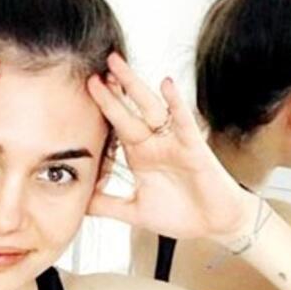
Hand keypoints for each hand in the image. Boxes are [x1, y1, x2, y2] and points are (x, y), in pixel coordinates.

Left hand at [85, 53, 248, 239]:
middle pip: (128, 112)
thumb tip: (78, 203)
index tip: (82, 95)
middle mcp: (155, 145)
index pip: (116, 128)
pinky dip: (175, 103)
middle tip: (93, 70)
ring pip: (150, 109)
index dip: (101, 112)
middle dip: (112, 91)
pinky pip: (183, 121)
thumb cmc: (180, 214)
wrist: (213, 224)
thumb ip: (106, 205)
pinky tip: (165, 84)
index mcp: (140, 157)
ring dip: (134, 86)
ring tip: (117, 66)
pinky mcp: (193, 148)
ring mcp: (173, 143)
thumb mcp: (134, 212)